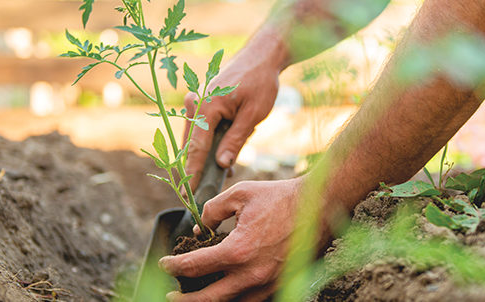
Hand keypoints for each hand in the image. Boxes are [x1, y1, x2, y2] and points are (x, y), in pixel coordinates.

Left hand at [159, 178, 300, 300]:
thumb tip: (200, 227)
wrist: (320, 205)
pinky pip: (253, 301)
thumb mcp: (240, 193)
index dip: (174, 266)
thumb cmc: (280, 197)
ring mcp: (268, 284)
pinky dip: (235, 300)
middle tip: (169, 295)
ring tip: (195, 297)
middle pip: (208, 298)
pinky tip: (226, 293)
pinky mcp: (280, 285)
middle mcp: (252, 274)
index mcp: (238, 251)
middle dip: (183, 299)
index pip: (195, 266)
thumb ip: (213, 210)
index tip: (165, 263)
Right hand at [183, 50, 281, 189]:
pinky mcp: (200, 103)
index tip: (187, 195)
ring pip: (195, 139)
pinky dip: (208, 144)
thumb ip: (236, 140)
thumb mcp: (253, 115)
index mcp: (206, 107)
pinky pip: (200, 130)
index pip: (196, 148)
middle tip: (199, 192)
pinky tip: (223, 158)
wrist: (261, 56)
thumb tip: (221, 165)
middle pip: (191, 145)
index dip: (192, 174)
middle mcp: (194, 104)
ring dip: (204, 157)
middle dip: (196, 169)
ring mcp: (195, 102)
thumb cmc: (260, 82)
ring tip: (218, 175)